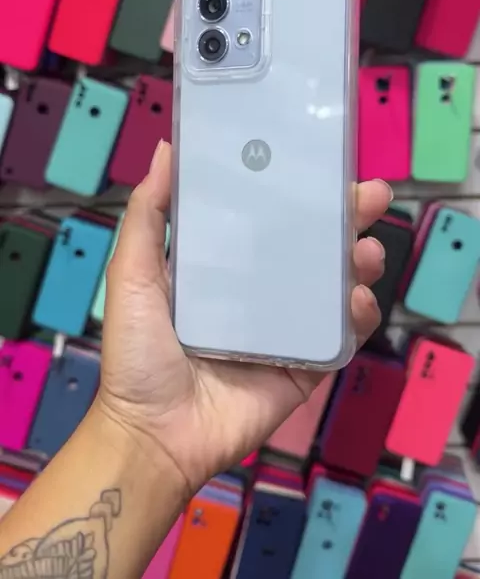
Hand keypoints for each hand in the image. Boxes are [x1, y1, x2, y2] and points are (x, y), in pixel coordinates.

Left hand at [98, 141, 390, 497]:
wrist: (155, 432)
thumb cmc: (138, 349)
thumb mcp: (132, 274)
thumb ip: (148, 215)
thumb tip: (167, 149)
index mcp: (224, 264)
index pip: (270, 217)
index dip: (300, 191)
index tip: (324, 165)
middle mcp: (260, 290)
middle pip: (313, 245)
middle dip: (346, 217)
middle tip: (371, 195)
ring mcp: (286, 327)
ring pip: (336, 285)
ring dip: (359, 262)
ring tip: (365, 252)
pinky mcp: (305, 364)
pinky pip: (341, 335)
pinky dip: (358, 315)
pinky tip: (358, 300)